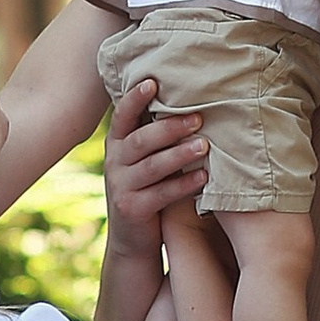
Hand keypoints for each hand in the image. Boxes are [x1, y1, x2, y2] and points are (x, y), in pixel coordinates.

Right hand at [102, 78, 207, 252]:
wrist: (133, 238)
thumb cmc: (147, 187)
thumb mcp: (143, 159)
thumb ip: (155, 135)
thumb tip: (190, 99)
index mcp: (118, 144)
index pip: (122, 115)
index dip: (135, 99)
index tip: (152, 82)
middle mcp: (115, 162)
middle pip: (140, 140)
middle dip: (169, 127)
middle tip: (198, 118)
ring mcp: (121, 186)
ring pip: (151, 166)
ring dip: (179, 154)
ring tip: (204, 146)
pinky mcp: (133, 209)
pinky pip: (161, 194)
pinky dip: (183, 184)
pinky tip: (203, 177)